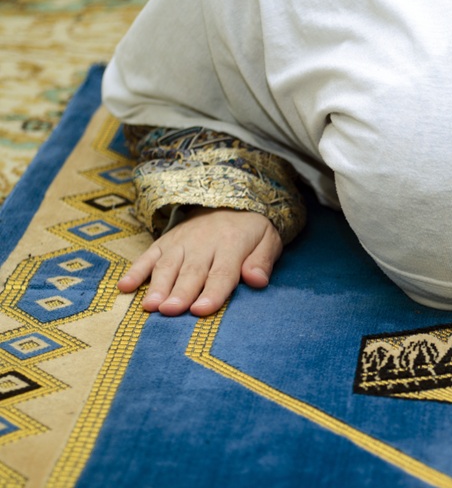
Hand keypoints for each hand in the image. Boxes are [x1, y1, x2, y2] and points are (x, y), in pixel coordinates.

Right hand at [117, 208, 282, 315]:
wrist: (229, 199)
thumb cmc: (251, 230)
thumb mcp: (268, 240)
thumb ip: (262, 261)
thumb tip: (256, 280)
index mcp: (231, 245)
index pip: (222, 273)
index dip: (212, 293)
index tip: (201, 310)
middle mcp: (203, 244)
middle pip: (191, 273)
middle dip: (180, 293)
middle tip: (170, 311)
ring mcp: (180, 243)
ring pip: (167, 266)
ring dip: (157, 286)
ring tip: (150, 306)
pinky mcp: (165, 242)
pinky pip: (148, 256)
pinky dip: (135, 271)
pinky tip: (124, 287)